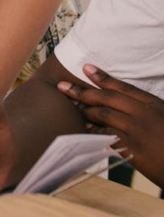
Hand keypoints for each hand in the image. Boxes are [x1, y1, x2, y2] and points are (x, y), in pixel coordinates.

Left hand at [58, 64, 163, 186]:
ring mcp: (138, 131)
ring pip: (103, 115)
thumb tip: (125, 105)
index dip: (102, 77)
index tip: (86, 68)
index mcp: (154, 104)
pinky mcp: (133, 149)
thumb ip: (146, 109)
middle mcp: (144, 114)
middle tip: (62, 86)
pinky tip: (83, 129)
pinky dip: (93, 131)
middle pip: (107, 98)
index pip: (124, 87)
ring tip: (70, 106)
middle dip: (82, 91)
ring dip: (85, 110)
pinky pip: (106, 136)